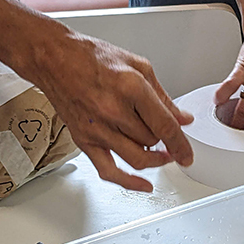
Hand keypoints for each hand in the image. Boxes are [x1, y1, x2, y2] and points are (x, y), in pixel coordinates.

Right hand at [27, 29, 193, 191]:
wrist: (55, 60)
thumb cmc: (92, 58)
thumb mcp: (139, 67)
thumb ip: (163, 97)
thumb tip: (182, 119)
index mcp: (131, 88)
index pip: (165, 127)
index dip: (182, 145)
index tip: (188, 155)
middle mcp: (113, 111)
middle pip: (152, 142)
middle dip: (163, 140)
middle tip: (166, 136)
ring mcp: (97, 128)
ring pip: (137, 158)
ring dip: (154, 159)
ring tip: (161, 154)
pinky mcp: (84, 140)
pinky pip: (109, 171)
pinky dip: (128, 183)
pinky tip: (143, 185)